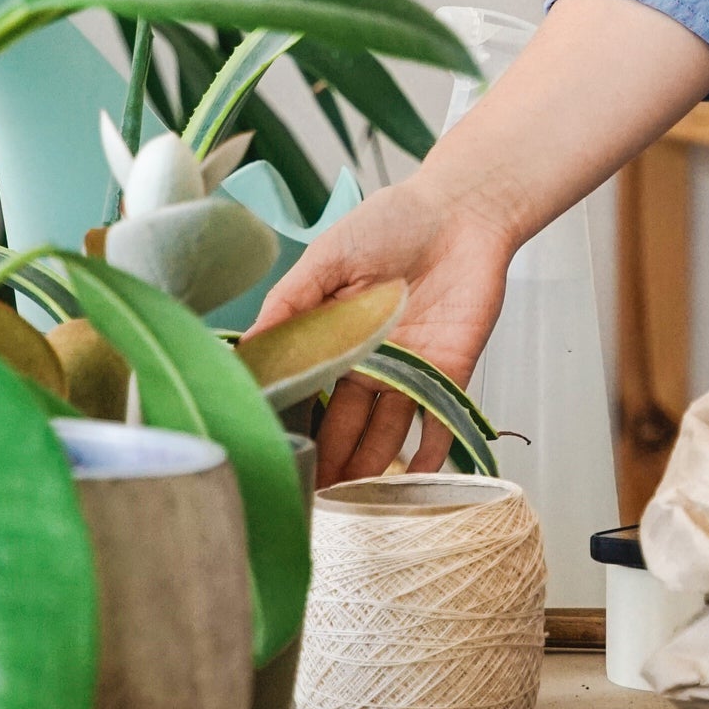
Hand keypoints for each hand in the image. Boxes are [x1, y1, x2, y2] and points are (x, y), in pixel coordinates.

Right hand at [250, 175, 513, 483]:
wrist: (461, 208)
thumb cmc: (393, 222)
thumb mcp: (328, 257)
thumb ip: (290, 302)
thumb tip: (246, 347)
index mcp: (336, 336)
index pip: (309, 391)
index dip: (294, 422)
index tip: (274, 453)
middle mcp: (370, 362)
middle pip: (344, 423)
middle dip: (328, 459)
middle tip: (308, 496)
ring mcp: (410, 372)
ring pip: (384, 432)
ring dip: (368, 468)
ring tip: (347, 499)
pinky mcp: (450, 373)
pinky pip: (437, 423)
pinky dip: (428, 457)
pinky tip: (409, 484)